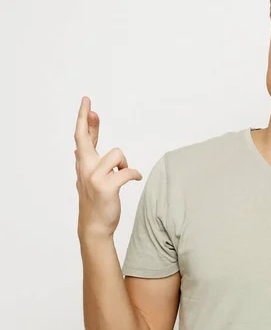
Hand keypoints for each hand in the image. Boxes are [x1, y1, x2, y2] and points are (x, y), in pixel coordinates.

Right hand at [74, 96, 141, 240]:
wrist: (95, 226)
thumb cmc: (96, 201)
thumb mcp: (89, 179)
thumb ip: (87, 161)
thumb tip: (77, 149)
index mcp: (83, 165)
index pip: (82, 138)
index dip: (84, 119)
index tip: (87, 102)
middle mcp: (85, 168)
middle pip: (84, 139)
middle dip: (86, 120)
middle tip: (89, 105)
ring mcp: (94, 177)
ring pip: (117, 154)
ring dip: (125, 164)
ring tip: (122, 175)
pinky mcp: (106, 187)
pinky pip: (128, 172)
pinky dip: (134, 174)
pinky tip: (134, 179)